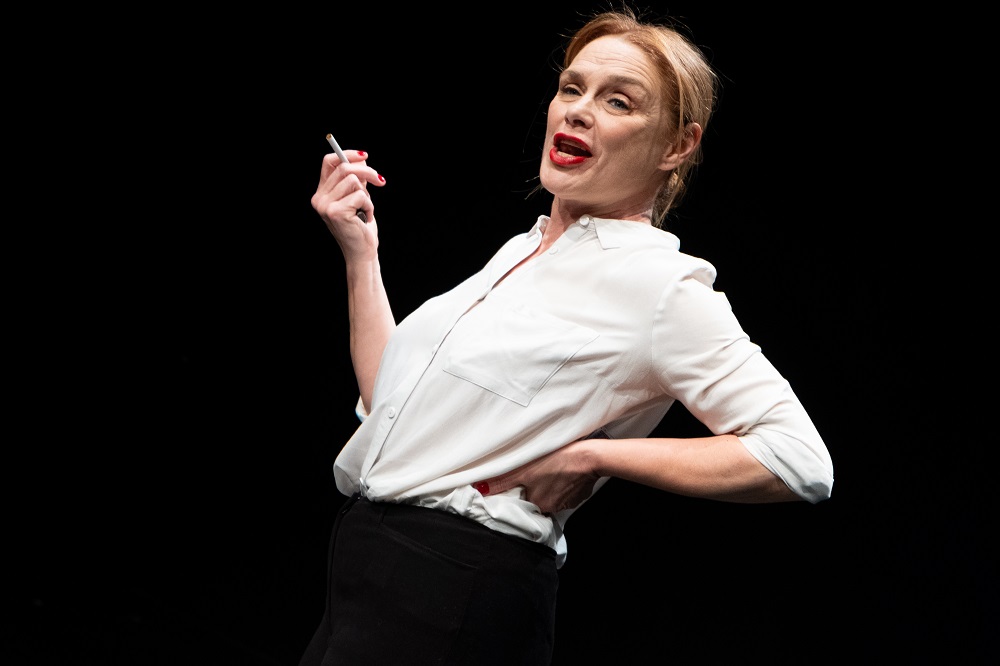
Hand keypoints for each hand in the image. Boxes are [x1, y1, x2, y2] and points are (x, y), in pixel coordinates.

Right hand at [311, 150, 385, 261]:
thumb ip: (356, 179)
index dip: (347, 154)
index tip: (364, 156)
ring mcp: (325, 205)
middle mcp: (319, 198)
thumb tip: (360, 159)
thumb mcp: (358, 197)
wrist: (362, 252)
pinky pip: (360, 196)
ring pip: (353, 181)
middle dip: (367, 171)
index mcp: (322, 193)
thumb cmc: (360, 225)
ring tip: (366, 209)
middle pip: (344, 168)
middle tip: (380, 180)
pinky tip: (365, 218)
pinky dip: (369, 206)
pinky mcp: (336, 212)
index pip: (328, 162)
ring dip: (367, 194)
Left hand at [473, 439, 601, 514]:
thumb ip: (503, 481)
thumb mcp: (525, 470)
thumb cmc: (558, 461)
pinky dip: (562, 483)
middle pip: (536, 499)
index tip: (518, 482)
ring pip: (551, 495)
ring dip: (548, 485)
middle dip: (533, 488)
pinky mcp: (579, 494)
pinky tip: (562, 472)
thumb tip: (482, 489)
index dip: (518, 492)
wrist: (590, 456)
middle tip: (534, 472)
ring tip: (549, 470)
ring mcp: (568, 502)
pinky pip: (565, 491)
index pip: (522, 503)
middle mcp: (553, 508)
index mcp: (538, 504)